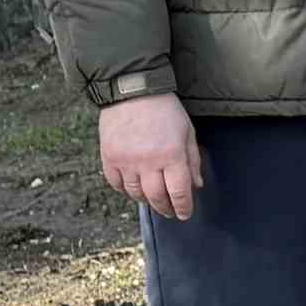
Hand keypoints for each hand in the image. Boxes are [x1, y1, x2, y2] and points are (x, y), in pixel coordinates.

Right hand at [99, 93, 202, 220]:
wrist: (133, 91)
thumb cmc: (166, 110)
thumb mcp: (187, 132)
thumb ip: (193, 160)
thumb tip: (196, 186)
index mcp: (172, 155)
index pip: (179, 192)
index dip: (183, 207)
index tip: (185, 214)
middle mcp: (148, 162)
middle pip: (157, 198)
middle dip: (167, 209)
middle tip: (171, 212)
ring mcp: (126, 161)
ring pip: (136, 194)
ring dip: (147, 201)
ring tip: (154, 200)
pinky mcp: (109, 158)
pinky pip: (117, 184)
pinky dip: (126, 191)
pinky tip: (134, 189)